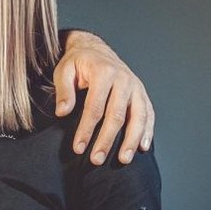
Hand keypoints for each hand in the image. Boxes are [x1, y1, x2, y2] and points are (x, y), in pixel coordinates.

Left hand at [54, 31, 153, 165]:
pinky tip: (142, 147)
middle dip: (107, 140)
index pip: (95, 107)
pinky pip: (148, 114)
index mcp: (104, 73)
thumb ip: (64, 91)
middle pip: (117, 116)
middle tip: (96, 159)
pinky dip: (147, 131)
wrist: (96, 50)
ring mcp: (136, 87)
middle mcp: (124, 80)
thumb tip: (62, 112)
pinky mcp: (142, 94)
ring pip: (137, 117)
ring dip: (131, 140)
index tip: (78, 147)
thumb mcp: (64, 71)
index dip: (86, 129)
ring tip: (123, 159)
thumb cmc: (78, 62)